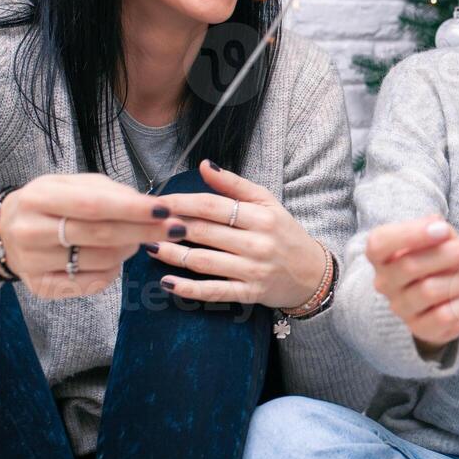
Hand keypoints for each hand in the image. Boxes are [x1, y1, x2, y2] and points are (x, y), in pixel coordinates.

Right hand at [0, 173, 183, 298]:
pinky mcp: (40, 287)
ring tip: (138, 237)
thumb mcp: (72, 184)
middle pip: (100, 235)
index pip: (93, 205)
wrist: (6, 229)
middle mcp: (30, 232)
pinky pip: (91, 283)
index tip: (164, 210)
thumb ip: (109, 192)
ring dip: (130, 248)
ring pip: (101, 260)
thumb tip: (149, 206)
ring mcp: (33, 263)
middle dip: (144, 231)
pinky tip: (116, 258)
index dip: (132, 209)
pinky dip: (114, 271)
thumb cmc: (51, 202)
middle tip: (175, 228)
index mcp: (38, 198)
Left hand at [153, 160, 331, 308]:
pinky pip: (213, 291)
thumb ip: (235, 185)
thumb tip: (205, 165)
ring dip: (172, 255)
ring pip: (203, 262)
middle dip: (171, 227)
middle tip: (146, 224)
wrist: (312, 273)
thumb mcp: (267, 203)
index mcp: (261, 217)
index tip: (158, 202)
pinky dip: (188, 289)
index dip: (181, 203)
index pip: (213, 206)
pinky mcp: (249, 293)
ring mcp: (253, 270)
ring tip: (149, 246)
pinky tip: (167, 282)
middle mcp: (257, 243)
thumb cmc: (285, 234)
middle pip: (204, 233)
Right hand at [366, 214, 458, 350]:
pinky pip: (446, 315)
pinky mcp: (420, 328)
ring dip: (457, 278)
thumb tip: (441, 230)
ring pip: (429, 291)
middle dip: (446, 254)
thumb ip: (439, 229)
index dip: (412, 234)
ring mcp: (400, 308)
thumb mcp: (439, 237)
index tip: (443, 229)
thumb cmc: (438, 258)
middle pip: (409, 266)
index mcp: (381, 255)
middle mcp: (384, 283)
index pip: (380, 243)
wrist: (444, 297)